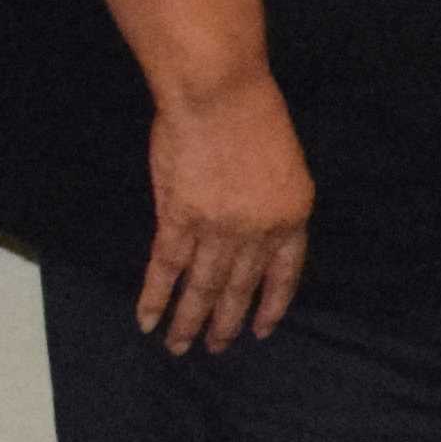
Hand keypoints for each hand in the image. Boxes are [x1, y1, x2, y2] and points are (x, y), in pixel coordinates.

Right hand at [135, 74, 314, 349]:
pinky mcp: (179, 219)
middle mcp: (258, 231)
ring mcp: (218, 228)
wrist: (220, 93)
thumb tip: (250, 232)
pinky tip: (148, 320)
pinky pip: (166, 267)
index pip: (284, 274)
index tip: (262, 329)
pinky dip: (156, 296)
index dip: (270, 304)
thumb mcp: (283, 162)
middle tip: (216, 348)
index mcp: (292, 214)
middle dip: (226, 322)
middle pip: (240, 287)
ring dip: (190, 321)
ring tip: (180, 347)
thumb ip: (269, 201)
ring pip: (203, 287)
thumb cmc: (254, 112)